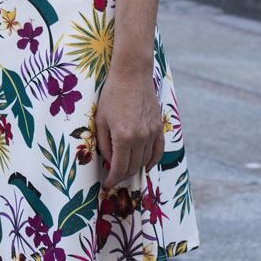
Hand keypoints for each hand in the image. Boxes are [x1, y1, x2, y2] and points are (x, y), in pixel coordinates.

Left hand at [96, 69, 165, 187]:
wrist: (132, 75)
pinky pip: (158, 151)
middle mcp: (140, 138)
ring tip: (125, 171)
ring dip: (135, 169)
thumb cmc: (112, 95)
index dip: (112, 179)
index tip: (106, 185)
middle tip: (113, 178)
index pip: (119, 167)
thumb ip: (104, 143)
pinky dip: (152, 161)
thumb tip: (108, 162)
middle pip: (133, 167)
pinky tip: (145, 165)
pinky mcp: (159, 127)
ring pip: (145, 161)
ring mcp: (152, 133)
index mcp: (123, 137)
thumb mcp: (100, 119)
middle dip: (122, 176)